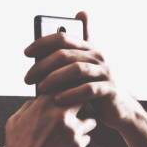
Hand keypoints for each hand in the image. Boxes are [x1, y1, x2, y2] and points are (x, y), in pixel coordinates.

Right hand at [0, 95, 95, 146]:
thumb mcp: (15, 122)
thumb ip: (29, 107)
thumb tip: (38, 99)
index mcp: (44, 104)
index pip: (66, 87)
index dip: (70, 92)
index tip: (70, 98)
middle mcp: (60, 114)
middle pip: (83, 100)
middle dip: (83, 106)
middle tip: (80, 113)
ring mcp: (72, 130)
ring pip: (91, 120)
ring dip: (85, 125)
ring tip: (75, 132)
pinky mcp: (78, 146)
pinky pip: (87, 138)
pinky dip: (81, 142)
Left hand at [24, 11, 142, 131]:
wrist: (119, 109)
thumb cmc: (95, 88)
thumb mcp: (82, 69)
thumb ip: (69, 54)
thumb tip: (52, 37)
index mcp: (89, 48)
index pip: (63, 37)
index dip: (43, 43)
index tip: (26, 53)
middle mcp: (98, 57)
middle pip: (66, 54)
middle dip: (43, 65)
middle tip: (28, 78)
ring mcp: (106, 73)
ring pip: (77, 69)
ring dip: (55, 78)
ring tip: (40, 89)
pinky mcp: (109, 90)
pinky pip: (89, 89)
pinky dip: (72, 94)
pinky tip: (58, 100)